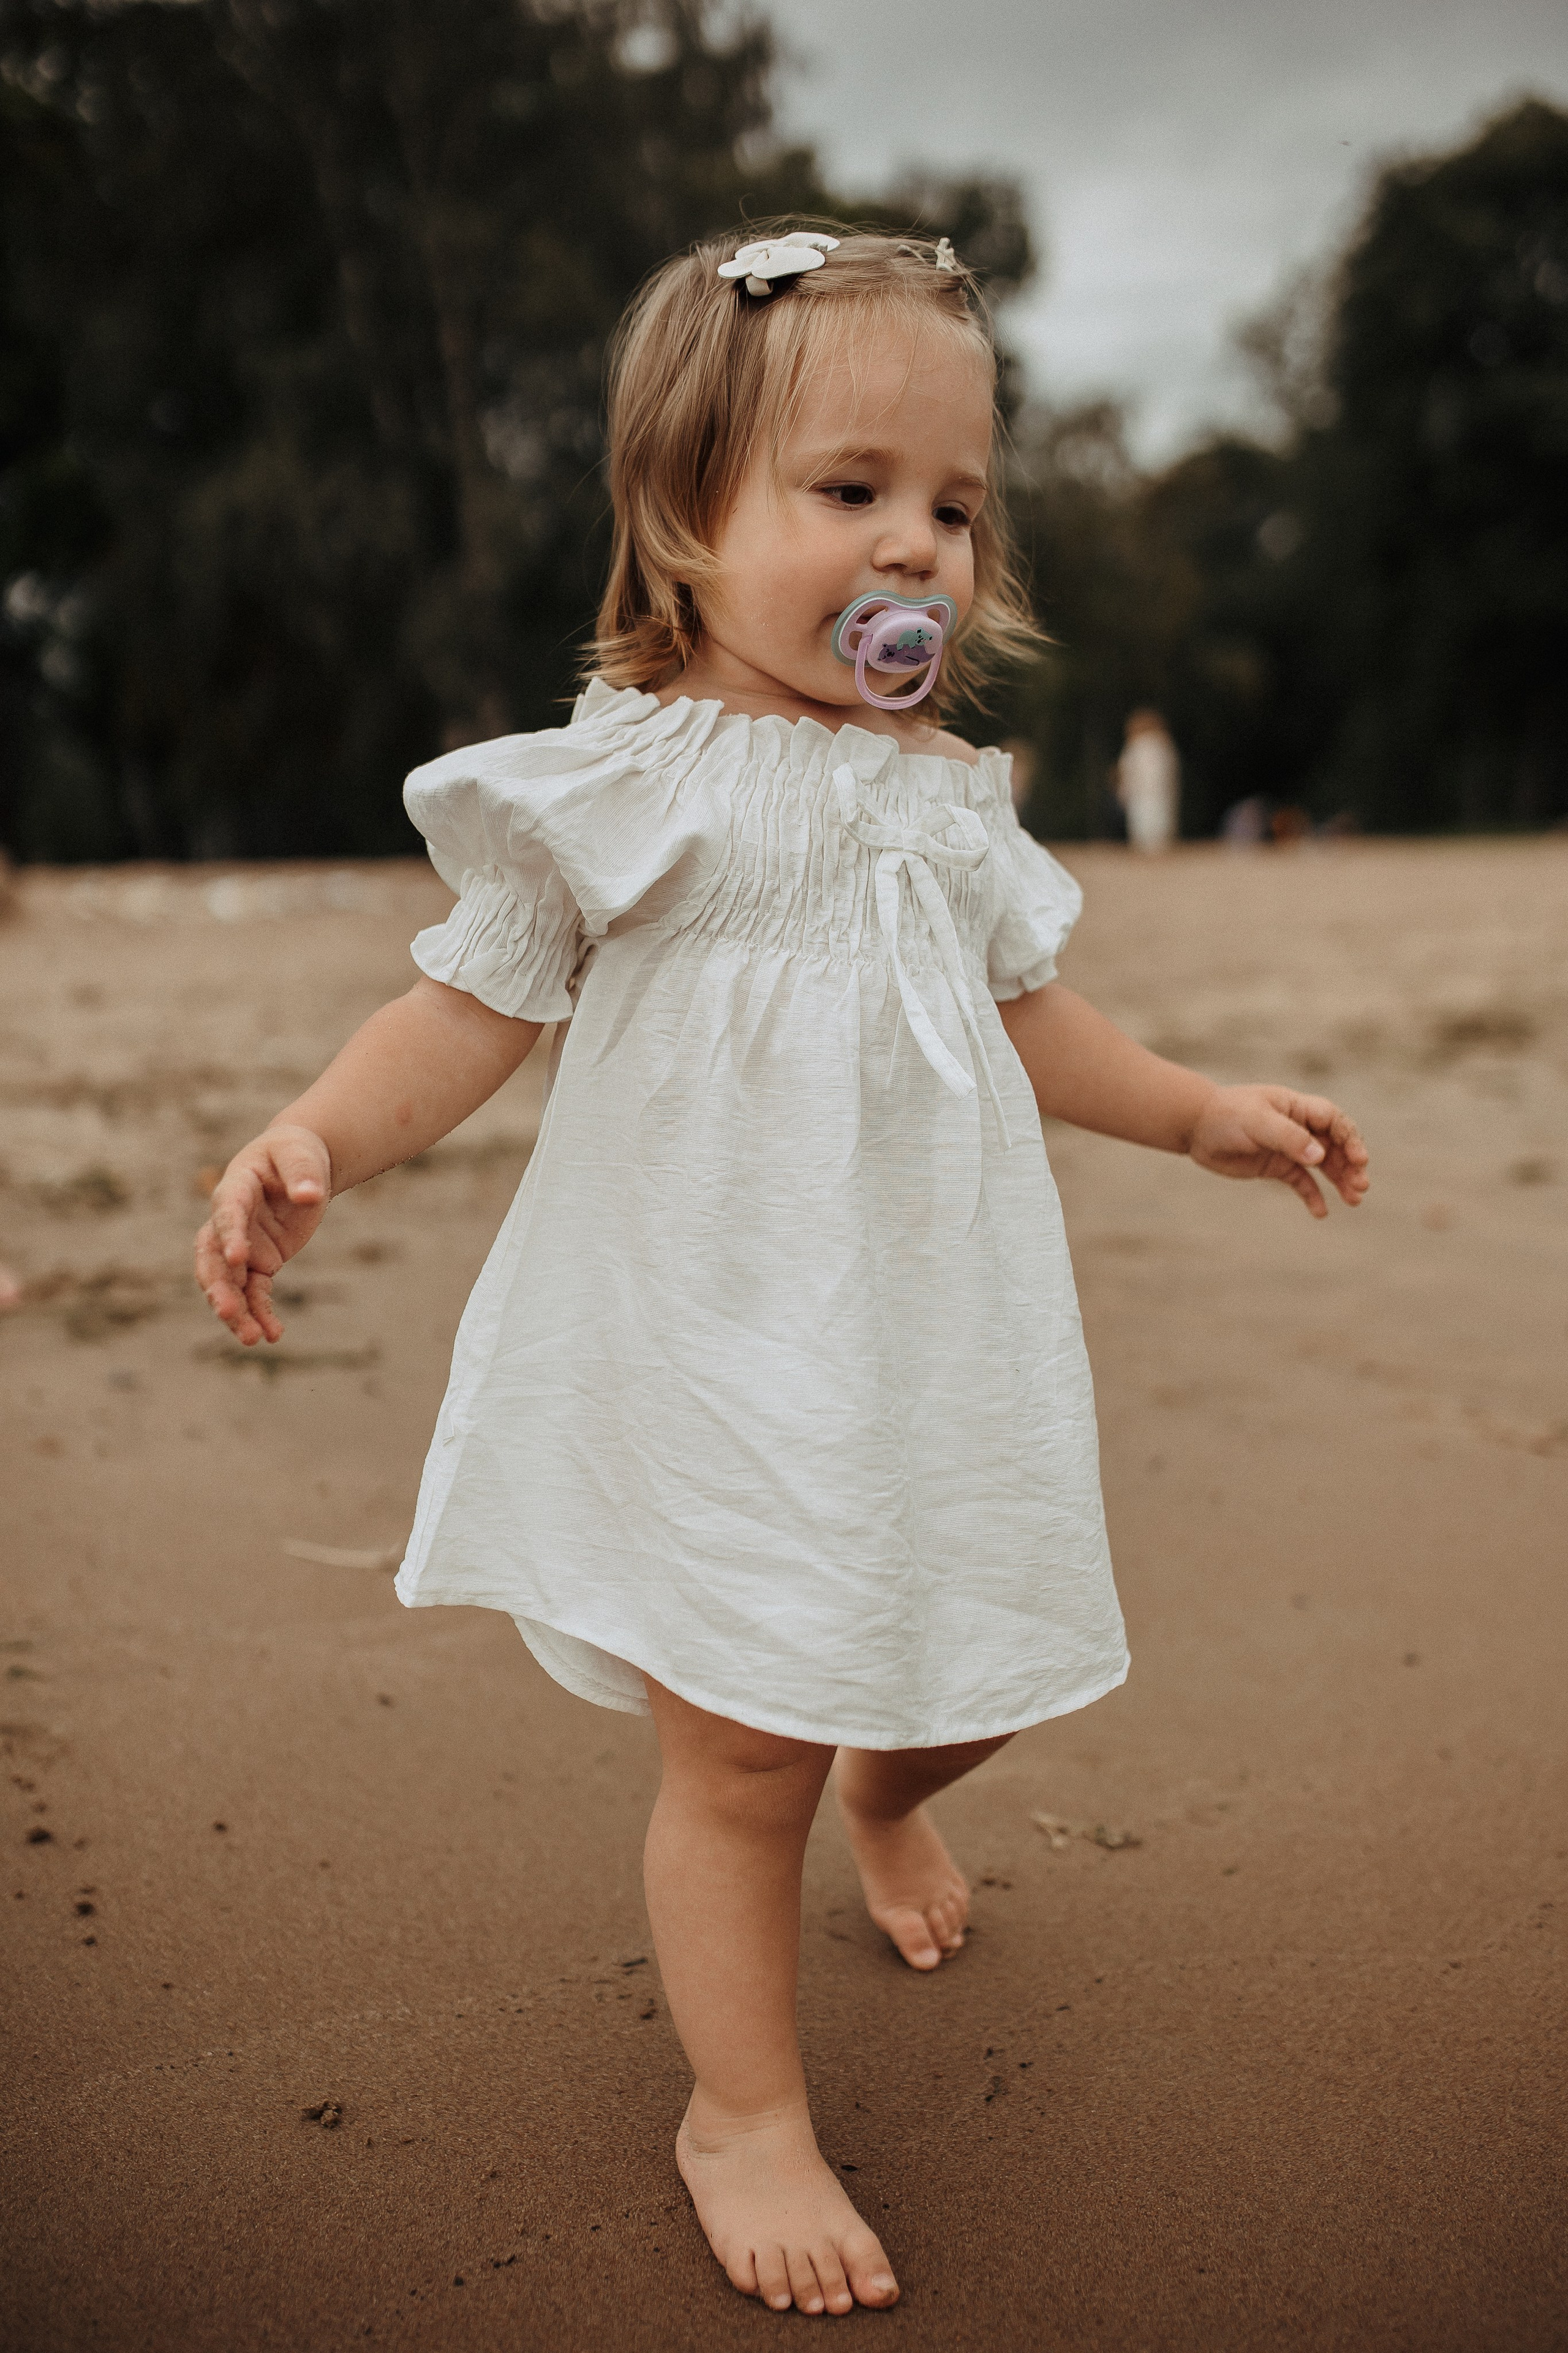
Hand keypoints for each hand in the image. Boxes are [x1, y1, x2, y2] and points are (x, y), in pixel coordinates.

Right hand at [194, 1124, 331, 1343]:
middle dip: (219, 1285)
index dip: (230, 1234)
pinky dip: (261, 1313)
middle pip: (214, 1257)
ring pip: (229, 1283)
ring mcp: (242, 1246)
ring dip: (236, 1310)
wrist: (296, 1166)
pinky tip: (272, 1335)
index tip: (239, 1257)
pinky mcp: (259, 1263)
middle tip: (229, 1311)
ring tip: (252, 1338)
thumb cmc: (294, 1153)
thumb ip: (303, 1172)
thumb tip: (309, 1195)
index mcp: (235, 1187)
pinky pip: (254, 1292)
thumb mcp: (301, 1154)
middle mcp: (230, 1221)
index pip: (227, 1212)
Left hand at [1187, 1085, 1369, 1218]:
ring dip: (1340, 1181)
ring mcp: (1289, 1148)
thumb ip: (1288, 1137)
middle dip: (1350, 1164)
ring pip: (1323, 1165)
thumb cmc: (1226, 1116)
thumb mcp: (1257, 1122)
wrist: (1196, 1127)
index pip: (1334, 1121)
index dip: (1350, 1139)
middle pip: (1335, 1146)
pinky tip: (1321, 1213)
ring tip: (1354, 1200)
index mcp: (1298, 1108)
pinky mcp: (1276, 1167)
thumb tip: (1319, 1156)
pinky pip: (1301, 1182)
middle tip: (1361, 1185)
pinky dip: (1313, 1196)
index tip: (1358, 1159)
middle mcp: (1299, 1127)